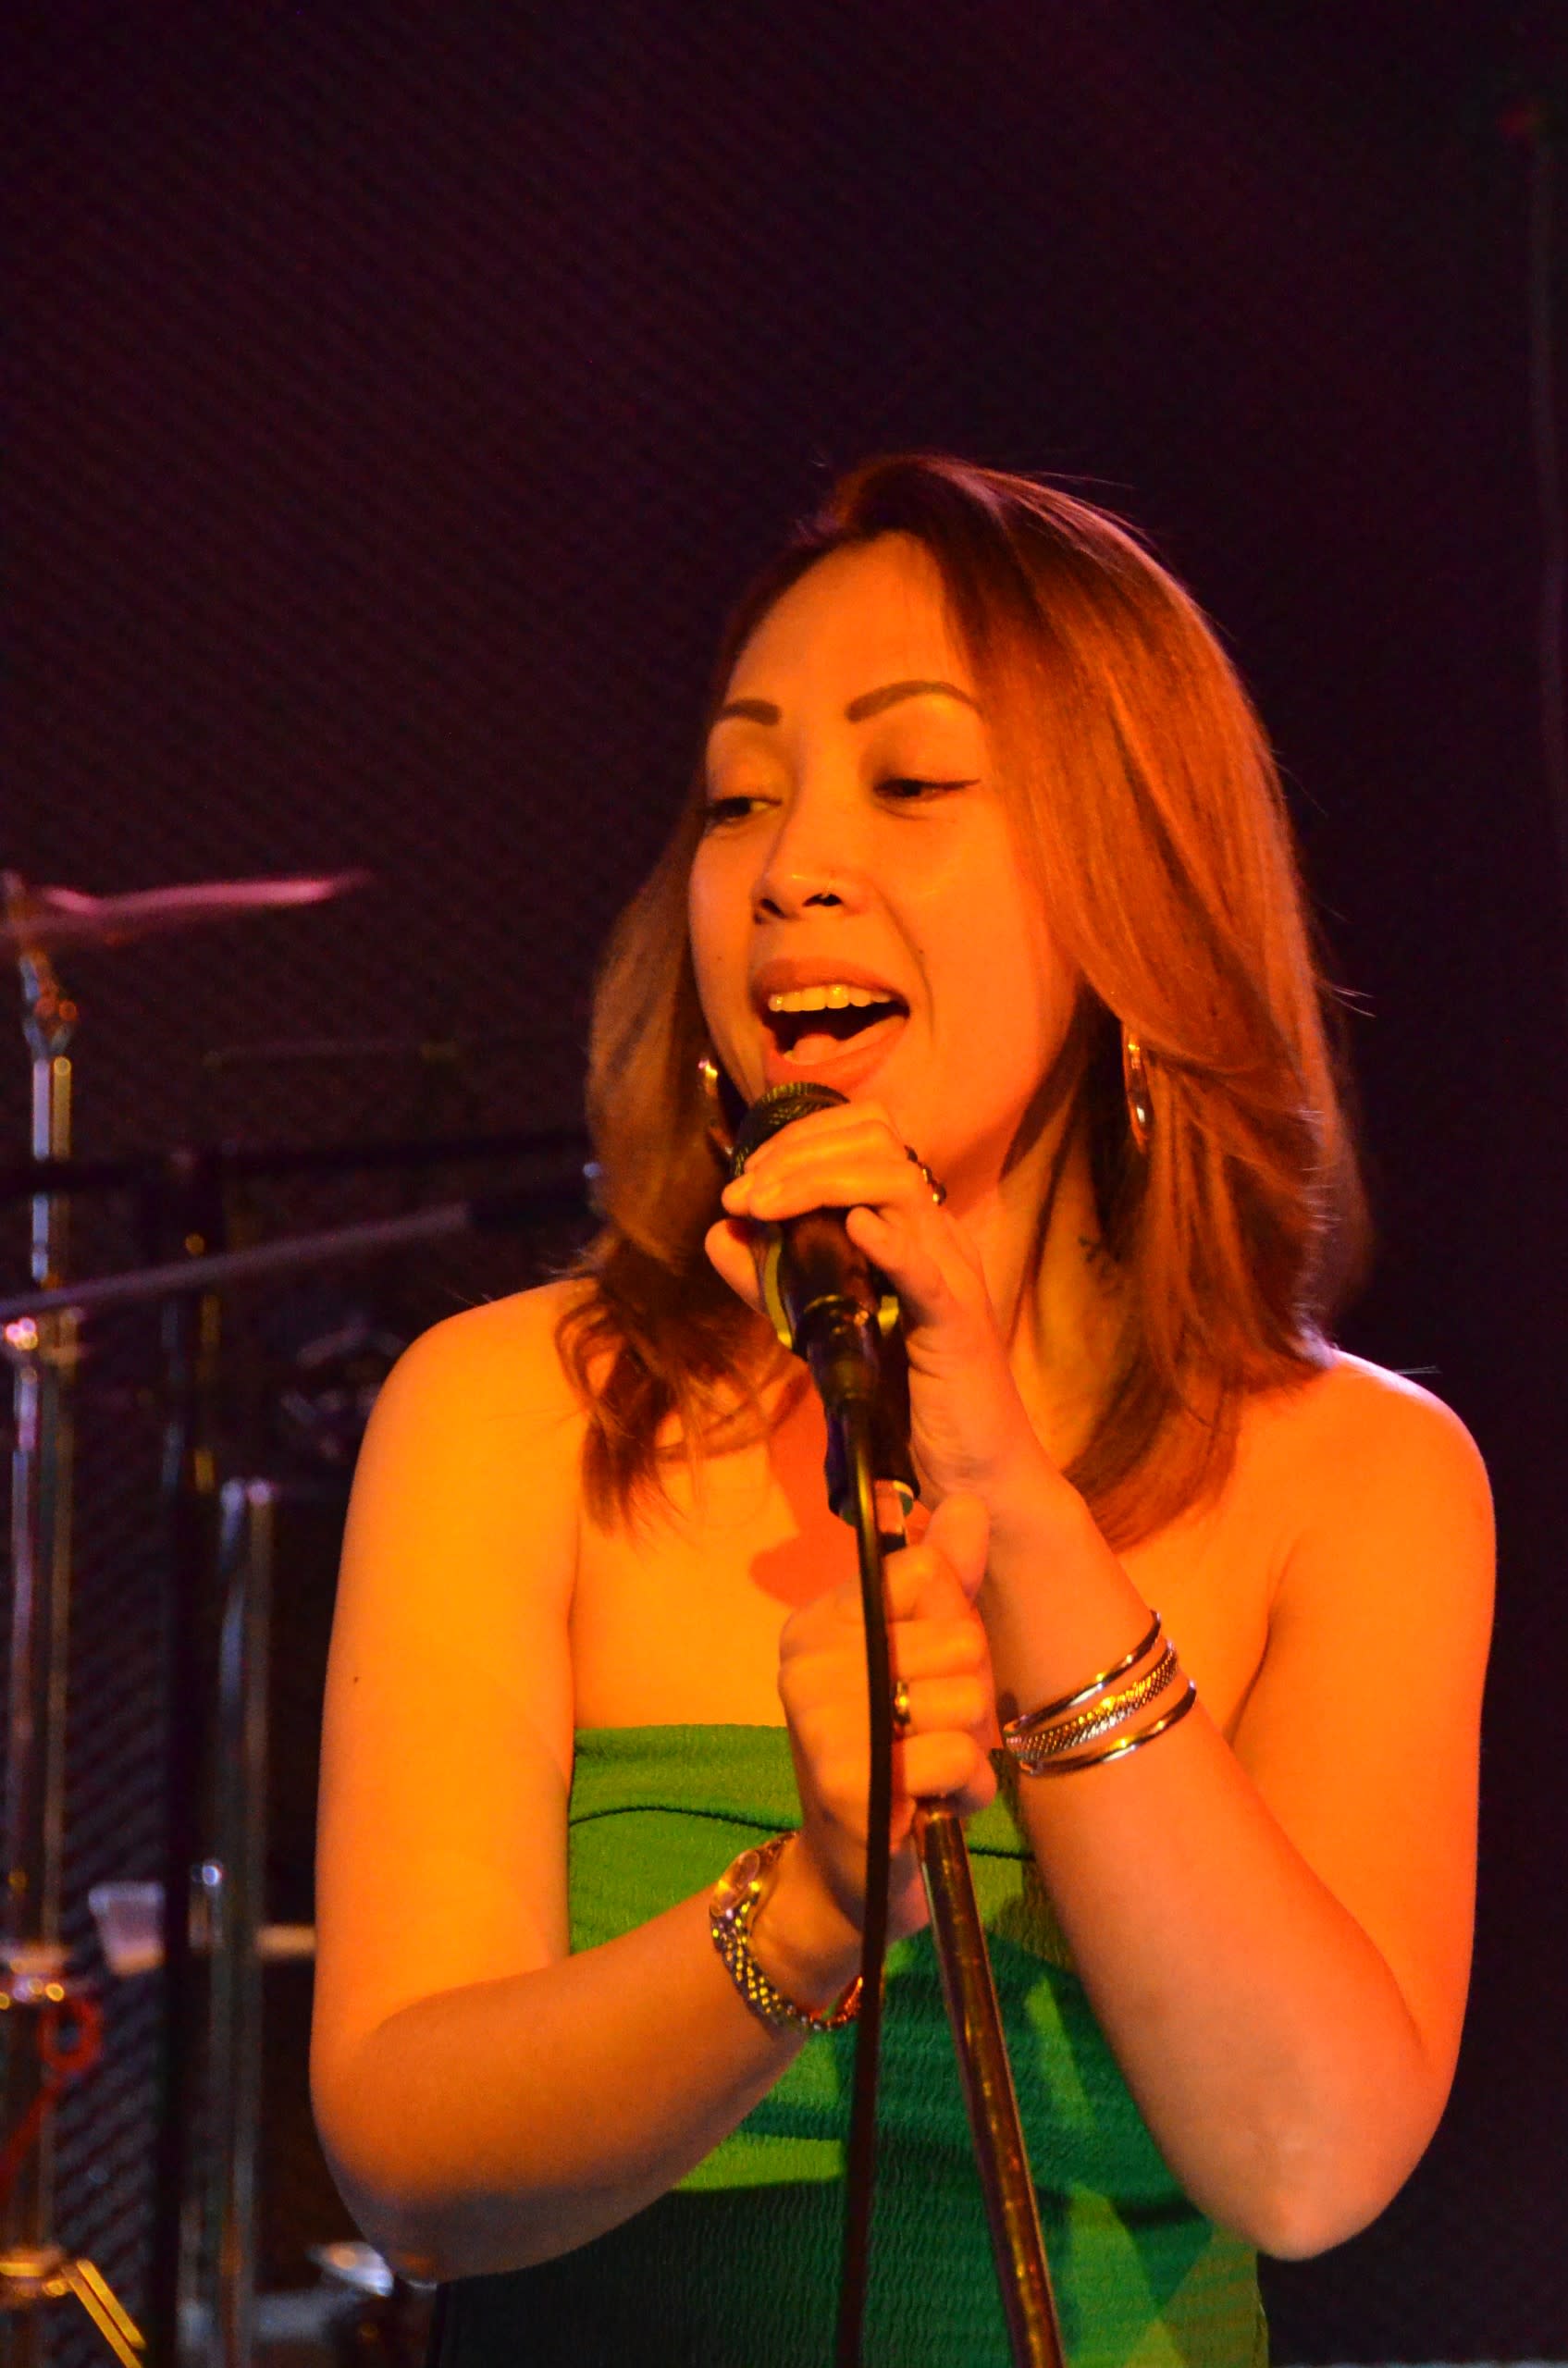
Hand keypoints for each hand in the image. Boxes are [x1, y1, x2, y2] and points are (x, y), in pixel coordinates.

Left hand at [708, 1098, 1049, 1515]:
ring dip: (820, 1184)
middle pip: (878, 1146)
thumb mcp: (823, 1328)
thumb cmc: (905, 1398)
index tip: (747, 1176)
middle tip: (741, 1192)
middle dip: (798, 1154)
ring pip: (898, 1187)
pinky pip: (927, 1270)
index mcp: (913, 1227)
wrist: (973, 1471)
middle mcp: (939, 1235)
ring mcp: (954, 1274)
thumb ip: (773, 1282)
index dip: (802, 1137)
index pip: (868, 1137)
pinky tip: (853, 1229)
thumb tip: (721, 1231)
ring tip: (764, 1206)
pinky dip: (890, 1244)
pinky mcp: (958, 1324)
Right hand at [773, 1493, 998, 1952]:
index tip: (927, 1668)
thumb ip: (946, 1580)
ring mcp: (819, 1721)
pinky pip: (955, 1756)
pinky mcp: (847, 1782)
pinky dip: (964, 1788)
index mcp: (819, 1619)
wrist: (855, 1875)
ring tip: (930, 1769)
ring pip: (963, 1699)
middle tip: (929, 1729)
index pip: (929, 1574)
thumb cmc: (898, 1755)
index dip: (954, 1624)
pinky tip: (930, 1806)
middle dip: (969, 1693)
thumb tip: (973, 1501)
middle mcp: (805, 1660)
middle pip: (956, 1637)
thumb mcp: (927, 1658)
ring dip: (970, 1748)